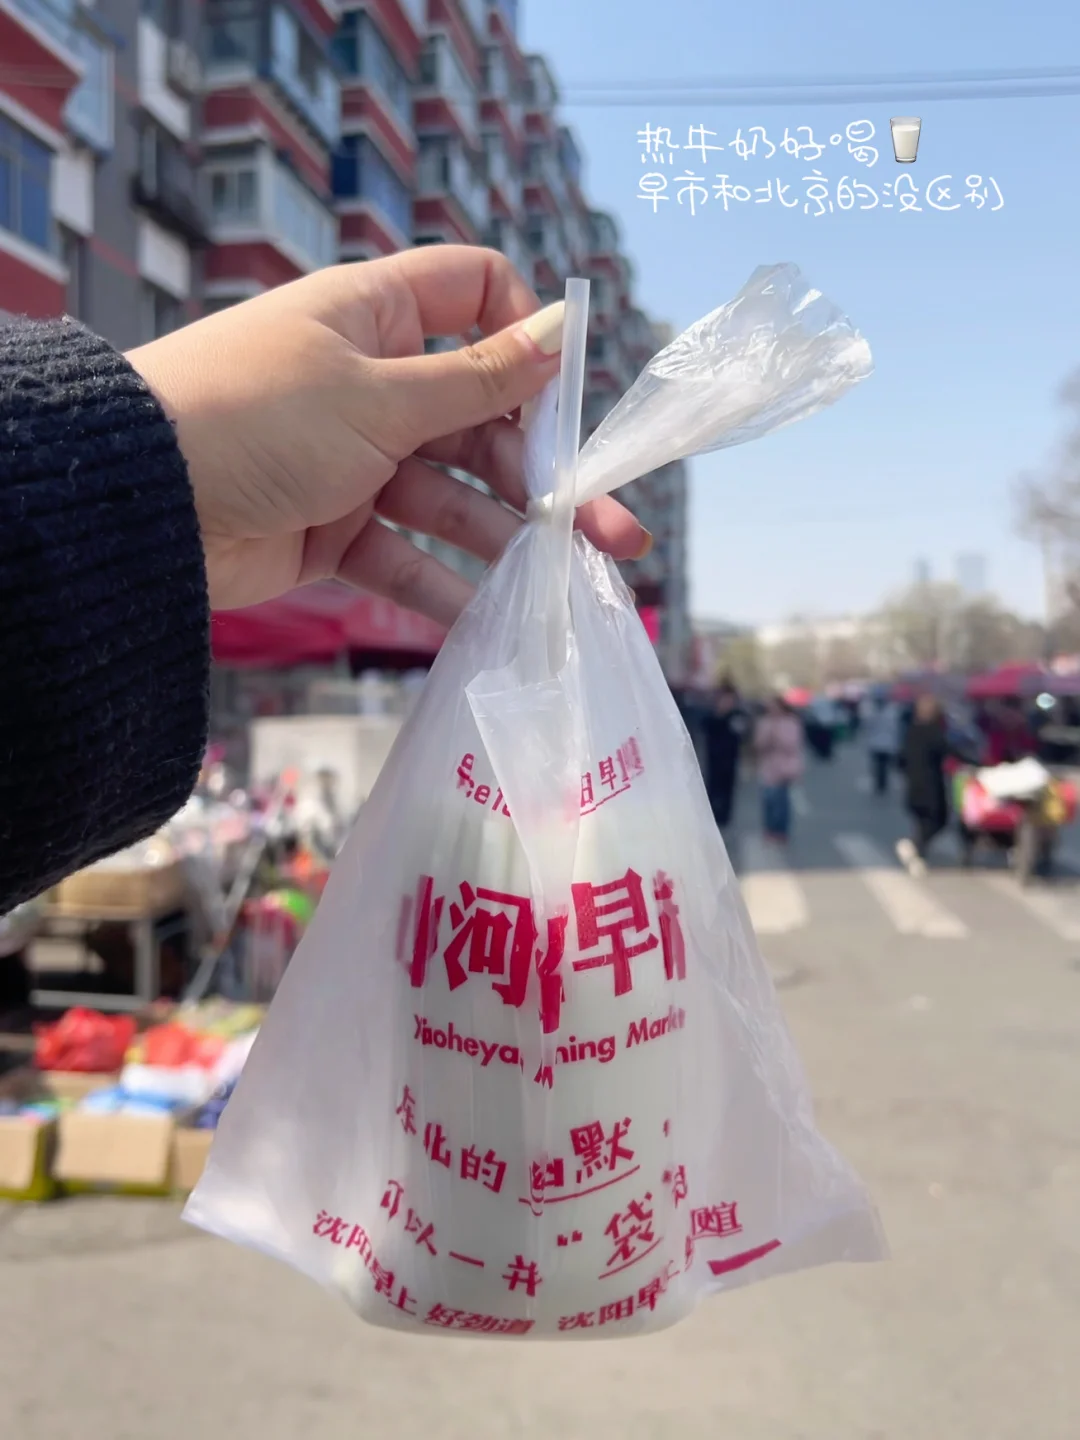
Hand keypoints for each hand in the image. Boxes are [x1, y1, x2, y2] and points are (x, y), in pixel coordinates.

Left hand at [127, 247, 650, 618]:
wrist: (144, 505)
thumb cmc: (258, 416)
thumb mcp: (380, 393)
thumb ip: (476, 379)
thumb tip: (558, 332)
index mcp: (377, 316)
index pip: (472, 295)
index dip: (524, 335)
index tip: (564, 393)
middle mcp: (371, 381)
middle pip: (480, 419)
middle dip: (544, 473)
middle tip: (610, 525)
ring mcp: (353, 458)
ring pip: (450, 495)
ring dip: (508, 536)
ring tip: (574, 578)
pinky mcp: (332, 528)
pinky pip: (402, 554)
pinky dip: (442, 583)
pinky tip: (493, 616)